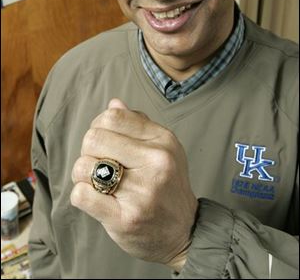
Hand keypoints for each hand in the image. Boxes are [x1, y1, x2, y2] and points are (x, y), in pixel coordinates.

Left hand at [71, 99, 197, 270]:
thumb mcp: (163, 148)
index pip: (112, 117)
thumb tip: (113, 104)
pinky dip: (82, 195)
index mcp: (162, 140)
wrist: (185, 231)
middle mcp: (155, 161)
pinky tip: (97, 199)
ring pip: (83, 166)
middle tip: (100, 164)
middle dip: (89, 151)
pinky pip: (81, 195)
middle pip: (93, 138)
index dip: (99, 126)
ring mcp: (141, 191)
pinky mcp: (125, 218)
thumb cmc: (167, 186)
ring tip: (100, 183)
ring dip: (84, 175)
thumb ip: (138, 124)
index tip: (105, 141)